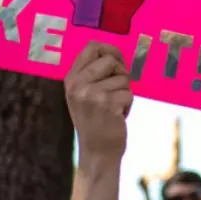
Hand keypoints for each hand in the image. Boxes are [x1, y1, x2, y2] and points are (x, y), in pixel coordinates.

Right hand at [64, 42, 132, 162]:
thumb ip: (92, 74)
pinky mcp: (107, 104)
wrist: (97, 152)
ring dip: (124, 93)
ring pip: (123, 78)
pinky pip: (129, 94)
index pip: (92, 47)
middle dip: (121, 73)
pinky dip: (128, 105)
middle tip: (117, 90)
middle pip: (111, 60)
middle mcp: (78, 85)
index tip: (118, 60)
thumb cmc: (96, 121)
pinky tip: (118, 116)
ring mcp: (91, 94)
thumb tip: (114, 52)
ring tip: (114, 108)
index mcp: (71, 79)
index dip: (110, 49)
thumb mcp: (83, 95)